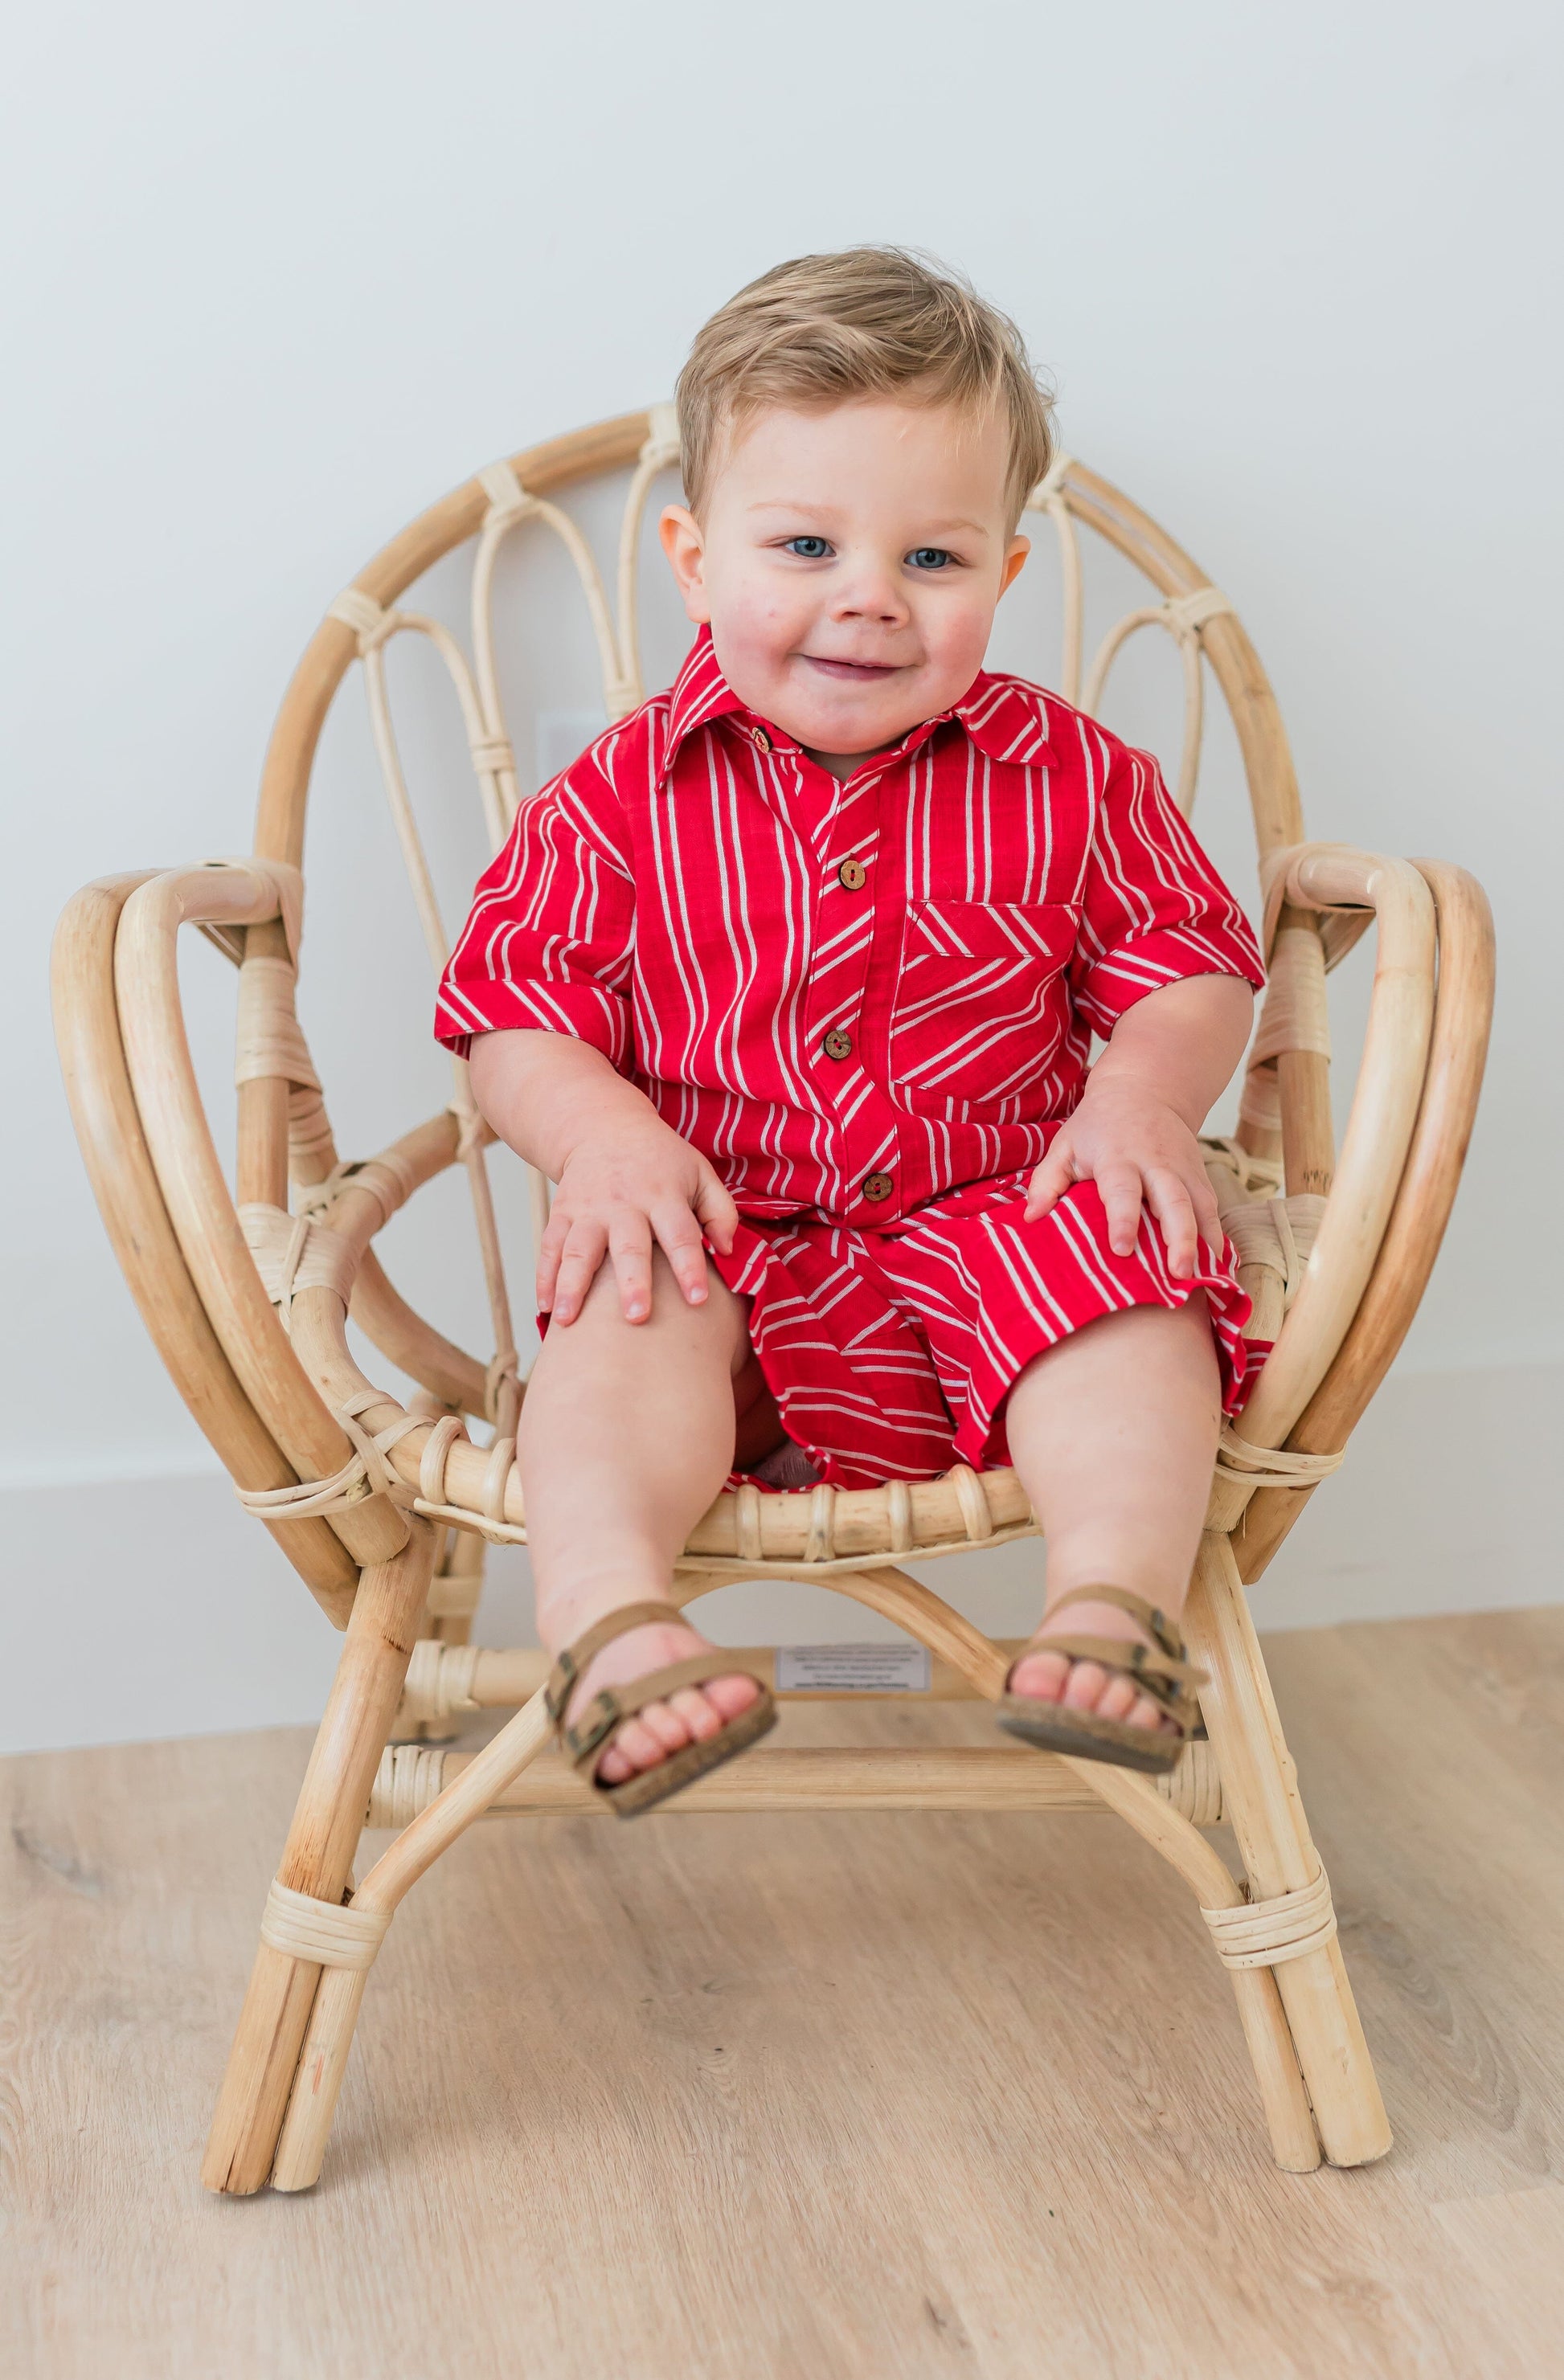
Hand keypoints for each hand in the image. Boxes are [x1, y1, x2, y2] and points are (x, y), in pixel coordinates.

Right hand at [538, 1112, 739, 1324]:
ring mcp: (588, 1210)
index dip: (690, 1267)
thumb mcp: (700, 1172)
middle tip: (636, 1318)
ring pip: (578, 1251)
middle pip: (628, 1247)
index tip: (699, 1300)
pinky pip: (550, 1247)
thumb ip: (720, 1211)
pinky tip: (544, 1308)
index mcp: (663, 1195)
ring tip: (566, 1321)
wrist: (605, 1127)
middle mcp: (623, 1204)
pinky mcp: (562, 1213)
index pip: (680, 1234)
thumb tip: (728, 1251)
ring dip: (571, 1286)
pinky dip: (544, 1277)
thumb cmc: (662, 1161)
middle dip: (632, 1283)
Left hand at [1024, 1080, 1221, 1278]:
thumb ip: (1047, 1181)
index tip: (1120, 1249)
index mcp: (1118, 1156)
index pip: (1122, 1189)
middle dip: (1178, 1237)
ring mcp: (1183, 1169)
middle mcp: (1156, 1163)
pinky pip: (1212, 1207)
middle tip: (1178, 1272)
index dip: (1122, 1219)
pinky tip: (1215, 1264)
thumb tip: (1031, 1218)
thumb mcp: (1065, 1145)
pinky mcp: (1200, 1176)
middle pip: (1174, 1200)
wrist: (1145, 1090)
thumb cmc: (1097, 1126)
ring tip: (1199, 1276)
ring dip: (1202, 1241)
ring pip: (1199, 1205)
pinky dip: (1216, 1235)